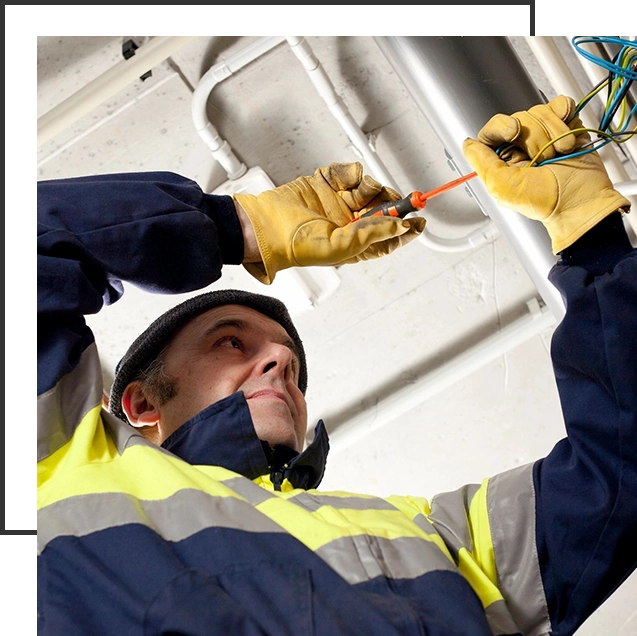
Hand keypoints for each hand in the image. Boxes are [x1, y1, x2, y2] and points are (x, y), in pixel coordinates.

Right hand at [234, 162, 424, 282]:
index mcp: (355, 243)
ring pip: (369, 189)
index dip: (407, 228)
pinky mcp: (327, 183)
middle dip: (392, 203)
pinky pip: (349, 173)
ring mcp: (339, 202)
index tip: (422, 219)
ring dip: (369, 187)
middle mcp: (350, 223)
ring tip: (357, 192)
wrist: (266, 225)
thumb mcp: (342, 247)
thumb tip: (401, 227)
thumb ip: (374, 235)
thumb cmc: (297, 246)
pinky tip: (341, 181)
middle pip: (384, 209)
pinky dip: (349, 173)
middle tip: (396, 199)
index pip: (388, 236)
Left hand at [462, 95, 629, 253]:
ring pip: (541, 111)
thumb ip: (482, 163)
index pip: (493, 128)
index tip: (513, 132)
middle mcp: (521, 145)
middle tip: (542, 158)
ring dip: (553, 134)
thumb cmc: (544, 201)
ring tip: (559, 155)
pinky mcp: (566, 127)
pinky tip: (568, 136)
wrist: (581, 200)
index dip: (502, 126)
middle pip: (519, 117)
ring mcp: (544, 135)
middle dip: (534, 137)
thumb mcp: (503, 187)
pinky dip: (566, 117)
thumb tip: (468, 144)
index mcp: (502, 158)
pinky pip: (562, 105)